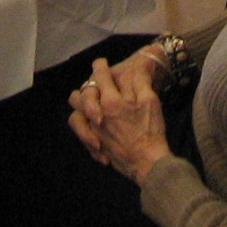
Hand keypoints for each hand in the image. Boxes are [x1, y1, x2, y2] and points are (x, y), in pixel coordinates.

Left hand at [73, 58, 169, 184]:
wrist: (147, 162)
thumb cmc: (150, 130)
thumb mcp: (151, 101)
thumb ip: (141, 81)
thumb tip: (138, 64)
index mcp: (111, 101)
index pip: (99, 76)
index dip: (100, 66)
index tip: (101, 63)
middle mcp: (97, 115)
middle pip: (80, 94)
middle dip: (88, 86)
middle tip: (99, 86)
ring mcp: (93, 132)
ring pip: (75, 114)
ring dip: (81, 107)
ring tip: (92, 104)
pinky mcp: (94, 146)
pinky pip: (80, 133)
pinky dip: (84, 127)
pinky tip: (95, 126)